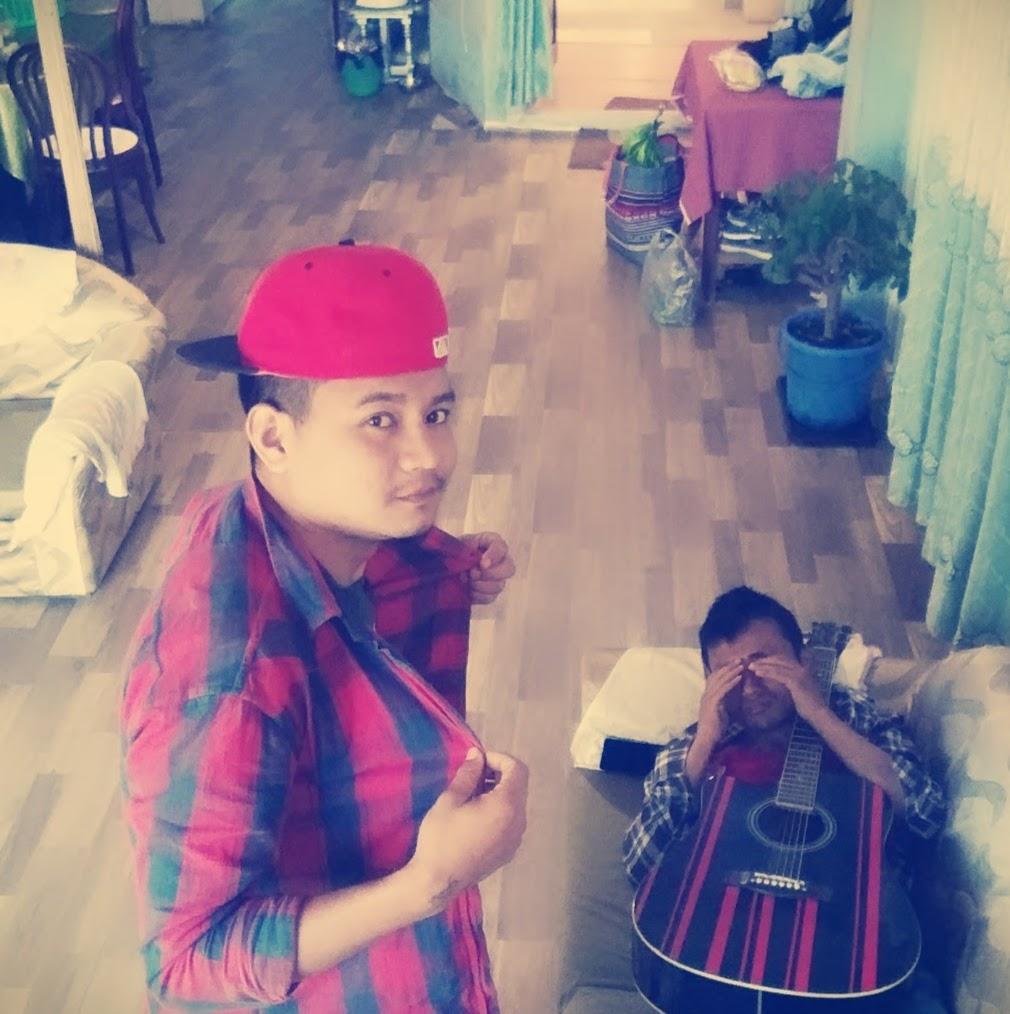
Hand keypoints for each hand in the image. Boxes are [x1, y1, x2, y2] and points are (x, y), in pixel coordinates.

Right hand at [409, 749, 527, 914]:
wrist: (438, 882)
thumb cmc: (442, 837)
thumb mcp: (450, 800)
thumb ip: (468, 773)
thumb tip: (477, 754)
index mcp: (507, 805)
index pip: (517, 769)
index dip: (499, 758)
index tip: (477, 761)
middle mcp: (519, 821)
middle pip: (519, 785)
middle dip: (499, 773)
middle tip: (473, 775)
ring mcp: (516, 839)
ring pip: (516, 803)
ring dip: (499, 792)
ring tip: (473, 795)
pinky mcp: (509, 851)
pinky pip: (512, 821)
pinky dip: (500, 810)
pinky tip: (477, 816)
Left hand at [461, 532, 515, 604]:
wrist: (446, 566)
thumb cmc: (455, 551)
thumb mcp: (458, 545)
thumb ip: (465, 549)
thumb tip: (473, 560)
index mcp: (492, 542)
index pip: (501, 547)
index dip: (494, 556)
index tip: (482, 564)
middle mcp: (500, 560)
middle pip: (509, 569)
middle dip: (490, 574)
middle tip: (473, 574)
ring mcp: (498, 578)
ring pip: (499, 586)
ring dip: (480, 585)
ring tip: (466, 580)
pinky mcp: (491, 593)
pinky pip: (490, 598)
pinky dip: (477, 595)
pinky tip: (468, 589)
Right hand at [696, 658, 745, 743]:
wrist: (707, 739)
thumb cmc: (715, 729)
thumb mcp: (722, 712)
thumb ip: (725, 703)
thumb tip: (733, 697)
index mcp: (707, 696)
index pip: (714, 678)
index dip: (724, 670)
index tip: (734, 664)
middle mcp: (706, 694)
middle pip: (717, 675)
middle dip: (728, 667)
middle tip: (739, 660)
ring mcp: (708, 698)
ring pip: (720, 680)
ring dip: (731, 672)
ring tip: (741, 665)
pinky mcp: (713, 703)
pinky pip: (723, 689)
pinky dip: (731, 682)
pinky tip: (739, 677)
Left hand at [748, 655, 823, 719]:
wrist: (818, 714)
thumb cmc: (808, 706)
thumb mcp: (799, 690)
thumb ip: (791, 682)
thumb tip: (781, 680)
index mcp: (803, 669)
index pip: (784, 660)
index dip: (771, 659)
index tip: (759, 662)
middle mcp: (801, 669)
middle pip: (779, 660)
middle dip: (764, 661)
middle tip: (752, 663)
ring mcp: (799, 674)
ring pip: (777, 666)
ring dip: (762, 666)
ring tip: (751, 667)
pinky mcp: (795, 681)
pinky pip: (778, 674)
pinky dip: (767, 672)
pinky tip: (758, 673)